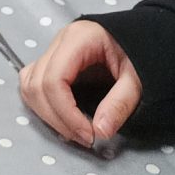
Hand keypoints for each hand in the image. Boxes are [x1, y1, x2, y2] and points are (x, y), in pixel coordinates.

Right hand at [19, 19, 141, 148]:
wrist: (145, 36)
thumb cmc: (140, 52)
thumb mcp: (138, 78)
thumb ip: (120, 103)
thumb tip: (100, 132)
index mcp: (78, 39)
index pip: (53, 79)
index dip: (66, 113)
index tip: (90, 135)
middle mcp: (58, 42)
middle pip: (37, 85)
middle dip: (57, 118)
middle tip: (86, 138)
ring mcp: (52, 50)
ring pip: (30, 85)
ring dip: (46, 113)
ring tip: (74, 130)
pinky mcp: (52, 61)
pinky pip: (33, 83)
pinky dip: (43, 104)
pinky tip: (63, 118)